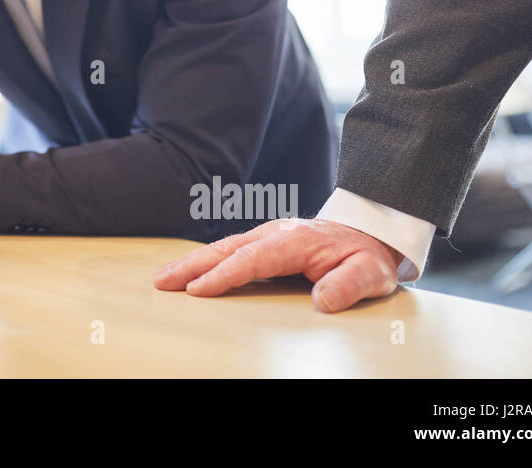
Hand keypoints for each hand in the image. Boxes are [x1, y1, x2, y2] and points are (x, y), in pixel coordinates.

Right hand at [152, 219, 404, 312]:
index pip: (251, 260)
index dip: (223, 276)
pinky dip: (205, 260)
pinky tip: (190, 270)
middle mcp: (274, 233)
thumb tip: (322, 301)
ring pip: (222, 248)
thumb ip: (347, 286)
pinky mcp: (264, 241)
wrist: (369, 231)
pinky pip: (229, 250)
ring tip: (164, 277)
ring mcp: (267, 235)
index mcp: (294, 241)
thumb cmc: (366, 255)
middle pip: (225, 250)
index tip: (198, 290)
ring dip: (191, 262)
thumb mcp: (369, 273)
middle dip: (191, 266)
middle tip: (162, 281)